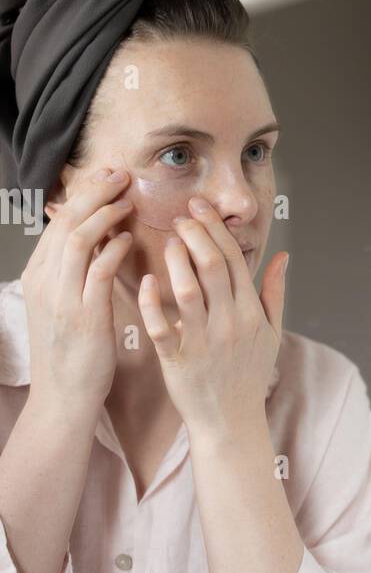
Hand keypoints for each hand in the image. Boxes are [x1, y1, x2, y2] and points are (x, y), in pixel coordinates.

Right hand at [22, 168, 132, 413]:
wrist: (63, 397)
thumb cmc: (73, 353)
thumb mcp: (66, 304)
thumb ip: (78, 271)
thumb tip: (101, 237)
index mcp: (39, 276)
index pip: (59, 221)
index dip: (84, 195)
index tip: (108, 177)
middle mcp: (45, 282)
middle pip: (66, 221)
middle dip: (94, 192)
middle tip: (120, 174)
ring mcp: (61, 298)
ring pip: (77, 239)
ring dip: (104, 214)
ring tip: (127, 199)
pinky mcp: (82, 316)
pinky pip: (97, 271)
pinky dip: (113, 249)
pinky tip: (130, 239)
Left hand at [137, 198, 287, 435]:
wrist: (231, 421)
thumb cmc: (248, 375)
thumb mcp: (271, 334)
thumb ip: (274, 292)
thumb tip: (283, 256)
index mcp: (250, 313)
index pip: (233, 260)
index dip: (215, 229)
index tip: (199, 207)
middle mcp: (228, 323)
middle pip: (211, 266)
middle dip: (194, 234)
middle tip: (179, 216)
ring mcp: (203, 341)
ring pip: (186, 290)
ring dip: (174, 259)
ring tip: (166, 241)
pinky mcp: (177, 360)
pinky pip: (160, 325)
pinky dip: (151, 301)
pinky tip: (147, 280)